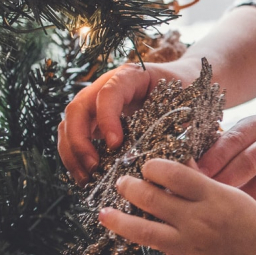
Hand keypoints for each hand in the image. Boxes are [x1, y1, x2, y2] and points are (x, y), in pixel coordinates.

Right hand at [59, 59, 201, 183]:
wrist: (182, 81)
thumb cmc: (184, 92)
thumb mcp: (186, 103)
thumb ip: (179, 126)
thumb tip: (179, 162)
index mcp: (130, 76)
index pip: (108, 92)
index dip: (107, 118)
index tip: (116, 144)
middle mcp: (105, 86)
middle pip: (78, 108)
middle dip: (80, 140)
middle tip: (94, 167)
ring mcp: (95, 102)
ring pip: (69, 123)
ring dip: (72, 152)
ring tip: (86, 178)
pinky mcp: (93, 119)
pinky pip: (73, 136)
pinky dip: (75, 156)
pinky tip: (86, 177)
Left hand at [99, 158, 255, 254]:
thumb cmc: (253, 227)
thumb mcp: (234, 196)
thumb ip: (205, 183)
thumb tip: (178, 165)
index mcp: (212, 197)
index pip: (173, 173)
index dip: (153, 167)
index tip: (147, 167)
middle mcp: (197, 220)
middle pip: (152, 198)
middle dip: (130, 187)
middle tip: (122, 184)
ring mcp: (190, 246)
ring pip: (144, 232)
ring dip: (119, 221)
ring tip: (104, 214)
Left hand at [197, 115, 255, 219]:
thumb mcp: (252, 141)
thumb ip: (222, 148)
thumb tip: (181, 166)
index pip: (232, 140)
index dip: (210, 160)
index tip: (187, 177)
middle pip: (247, 164)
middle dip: (220, 182)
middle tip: (196, 200)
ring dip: (232, 205)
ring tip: (209, 216)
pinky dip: (251, 220)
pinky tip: (234, 227)